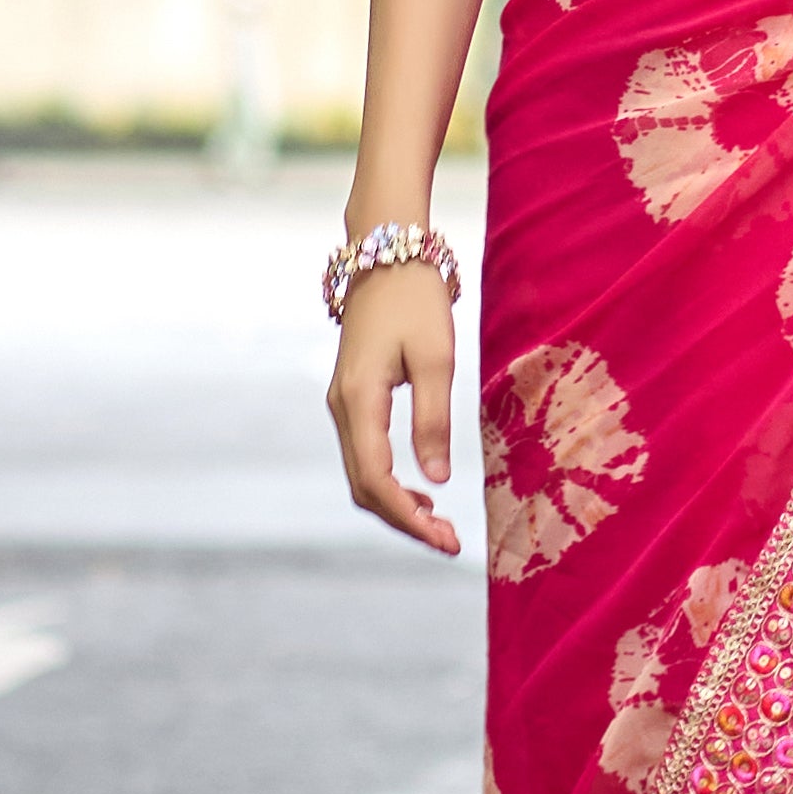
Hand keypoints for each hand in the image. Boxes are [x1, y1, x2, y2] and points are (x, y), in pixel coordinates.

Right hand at [326, 255, 463, 555]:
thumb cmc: (415, 299)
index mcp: (360, 401)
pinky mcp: (353, 398)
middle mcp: (342, 408)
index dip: (409, 519)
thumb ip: (434, 420)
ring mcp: (344, 404)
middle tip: (450, 541)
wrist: (386, 252)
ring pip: (361, 474)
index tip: (446, 540)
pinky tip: (421, 491)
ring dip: (396, 505)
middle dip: (404, 521)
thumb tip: (437, 480)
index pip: (376, 480)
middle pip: (363, 487)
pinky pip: (365, 455)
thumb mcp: (437, 358)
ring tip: (440, 523)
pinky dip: (389, 482)